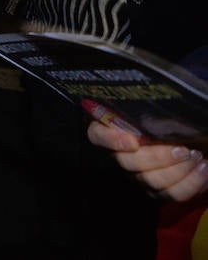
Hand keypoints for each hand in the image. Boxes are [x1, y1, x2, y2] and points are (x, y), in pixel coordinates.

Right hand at [88, 117, 207, 201]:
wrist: (197, 137)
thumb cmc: (175, 118)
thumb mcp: (161, 108)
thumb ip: (148, 108)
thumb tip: (146, 101)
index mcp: (114, 129)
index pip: (97, 135)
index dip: (110, 140)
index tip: (133, 141)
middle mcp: (123, 155)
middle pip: (129, 163)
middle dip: (158, 157)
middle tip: (182, 148)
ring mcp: (141, 176)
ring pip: (152, 181)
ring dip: (178, 170)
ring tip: (196, 156)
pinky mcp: (161, 191)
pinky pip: (173, 194)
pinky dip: (192, 182)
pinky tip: (203, 167)